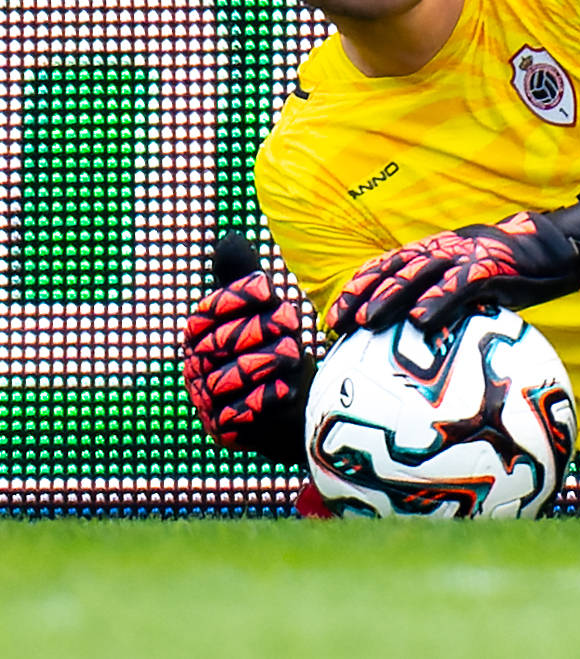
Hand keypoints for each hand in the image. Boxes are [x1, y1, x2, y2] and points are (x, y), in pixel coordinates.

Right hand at [182, 233, 312, 465]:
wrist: (296, 402)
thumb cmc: (277, 346)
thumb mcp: (266, 308)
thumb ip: (244, 279)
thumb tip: (228, 238)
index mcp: (200, 334)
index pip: (206, 312)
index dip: (236, 298)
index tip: (268, 290)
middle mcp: (195, 366)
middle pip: (221, 343)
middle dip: (262, 331)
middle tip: (294, 327)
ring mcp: (206, 399)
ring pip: (229, 377)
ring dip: (269, 363)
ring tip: (296, 356)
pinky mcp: (223, 429)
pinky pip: (238, 413)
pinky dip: (266, 398)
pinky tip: (288, 388)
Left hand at [326, 175, 579, 333]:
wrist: (564, 246)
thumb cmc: (523, 271)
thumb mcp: (482, 286)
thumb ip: (455, 303)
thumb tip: (429, 344)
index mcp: (442, 251)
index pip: (391, 264)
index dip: (360, 286)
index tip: (335, 316)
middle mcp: (448, 248)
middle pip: (396, 266)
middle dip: (363, 293)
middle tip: (338, 323)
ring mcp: (470, 254)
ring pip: (421, 272)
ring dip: (391, 297)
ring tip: (367, 322)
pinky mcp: (494, 265)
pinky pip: (462, 284)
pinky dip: (439, 300)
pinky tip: (421, 322)